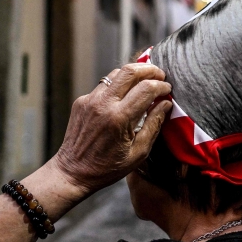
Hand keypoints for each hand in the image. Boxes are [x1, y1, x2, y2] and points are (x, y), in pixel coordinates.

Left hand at [52, 63, 172, 193]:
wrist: (73, 171)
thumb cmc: (108, 167)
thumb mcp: (139, 152)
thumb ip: (154, 124)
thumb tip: (166, 104)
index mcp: (119, 118)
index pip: (146, 88)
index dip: (161, 86)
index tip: (168, 90)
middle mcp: (103, 104)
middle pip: (129, 71)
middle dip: (149, 69)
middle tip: (160, 75)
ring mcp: (89, 100)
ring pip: (115, 74)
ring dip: (133, 75)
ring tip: (144, 82)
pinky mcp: (81, 101)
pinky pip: (104, 86)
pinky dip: (118, 86)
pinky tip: (124, 96)